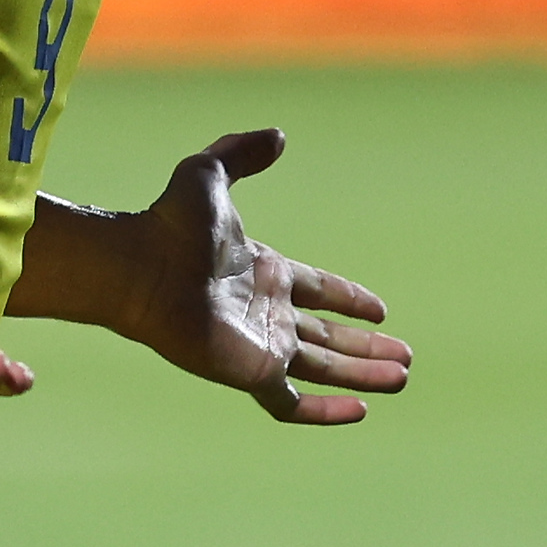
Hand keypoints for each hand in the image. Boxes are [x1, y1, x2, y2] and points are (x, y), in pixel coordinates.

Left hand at [121, 129, 407, 424]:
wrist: (140, 266)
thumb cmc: (169, 223)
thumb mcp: (209, 174)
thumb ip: (241, 153)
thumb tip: (277, 135)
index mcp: (264, 271)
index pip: (318, 289)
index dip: (349, 299)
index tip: (381, 308)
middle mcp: (265, 312)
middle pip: (327, 337)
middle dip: (366, 347)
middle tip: (406, 355)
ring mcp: (259, 345)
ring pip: (322, 369)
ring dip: (363, 374)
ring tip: (402, 378)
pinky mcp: (250, 372)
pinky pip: (292, 403)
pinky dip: (326, 412)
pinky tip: (362, 409)